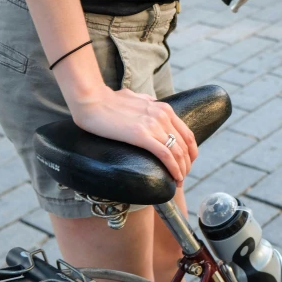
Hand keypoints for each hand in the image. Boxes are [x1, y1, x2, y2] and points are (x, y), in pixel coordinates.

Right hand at [68, 86, 197, 185]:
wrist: (91, 100)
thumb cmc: (108, 100)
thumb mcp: (135, 99)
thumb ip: (147, 104)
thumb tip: (151, 106)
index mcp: (163, 108)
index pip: (187, 134)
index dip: (191, 152)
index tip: (187, 164)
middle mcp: (163, 116)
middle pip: (185, 146)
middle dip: (187, 165)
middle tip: (182, 177)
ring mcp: (153, 125)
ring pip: (178, 152)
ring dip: (182, 170)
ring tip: (178, 182)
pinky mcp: (141, 135)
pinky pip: (165, 155)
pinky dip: (173, 169)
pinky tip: (174, 178)